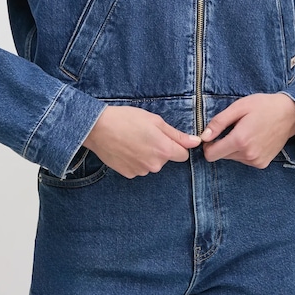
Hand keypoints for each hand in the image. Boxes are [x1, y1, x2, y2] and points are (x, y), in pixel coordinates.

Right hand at [84, 105, 200, 178]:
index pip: (183, 155)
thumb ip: (177, 134)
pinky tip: (125, 148)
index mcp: (164, 150)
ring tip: (132, 140)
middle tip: (144, 134)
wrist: (98, 128)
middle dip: (160, 148)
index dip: (176, 144)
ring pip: (152, 163)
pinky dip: (135, 159)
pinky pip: (139, 167)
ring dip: (147, 154)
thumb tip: (196, 142)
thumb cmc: (127, 119)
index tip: (165, 137)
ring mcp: (141, 171)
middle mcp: (155, 165)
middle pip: (165, 158)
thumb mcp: (155, 121)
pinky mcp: (129, 174)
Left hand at [201, 93, 294, 168]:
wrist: (290, 114)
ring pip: (232, 158)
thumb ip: (219, 122)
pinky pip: (244, 160)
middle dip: (221, 144)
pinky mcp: (262, 164)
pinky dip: (243, 151)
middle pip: (221, 156)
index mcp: (240, 140)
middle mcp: (248, 155)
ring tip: (245, 131)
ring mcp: (256, 161)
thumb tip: (204, 136)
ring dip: (233, 147)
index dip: (208, 144)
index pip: (211, 155)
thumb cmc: (264, 106)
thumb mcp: (238, 107)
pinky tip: (253, 138)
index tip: (214, 134)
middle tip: (233, 128)